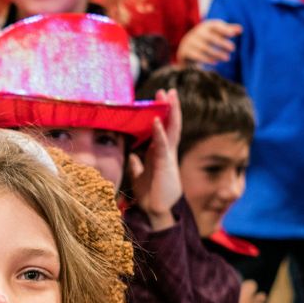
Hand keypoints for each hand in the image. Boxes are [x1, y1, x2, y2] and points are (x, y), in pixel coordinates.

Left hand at [129, 89, 182, 230]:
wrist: (154, 212)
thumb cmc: (149, 196)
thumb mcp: (139, 177)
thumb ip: (137, 166)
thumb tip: (132, 156)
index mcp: (160, 154)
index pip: (163, 129)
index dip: (162, 114)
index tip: (159, 98)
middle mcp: (166, 153)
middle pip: (171, 125)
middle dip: (170, 107)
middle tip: (168, 90)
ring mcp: (167, 158)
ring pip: (171, 131)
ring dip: (170, 113)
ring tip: (169, 96)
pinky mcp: (165, 166)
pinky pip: (162, 146)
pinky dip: (159, 132)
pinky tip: (156, 120)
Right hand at [177, 19, 241, 65]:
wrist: (186, 47)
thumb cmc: (206, 39)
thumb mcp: (216, 33)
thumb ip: (228, 30)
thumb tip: (241, 29)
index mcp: (206, 26)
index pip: (215, 25)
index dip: (224, 29)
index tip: (233, 34)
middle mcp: (197, 32)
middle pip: (210, 37)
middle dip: (222, 43)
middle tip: (233, 48)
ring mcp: (190, 42)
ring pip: (204, 48)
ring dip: (217, 53)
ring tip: (227, 58)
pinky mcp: (185, 51)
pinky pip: (197, 55)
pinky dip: (207, 59)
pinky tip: (215, 62)